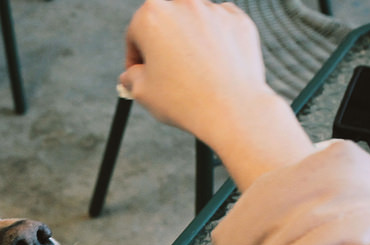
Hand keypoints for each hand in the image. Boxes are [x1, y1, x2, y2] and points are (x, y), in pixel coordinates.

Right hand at [119, 0, 314, 189]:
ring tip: (193, 75)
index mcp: (152, 15)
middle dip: (163, 46)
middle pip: (165, 24)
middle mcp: (183, 5)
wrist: (232, 109)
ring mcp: (213, 11)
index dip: (134, 57)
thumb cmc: (185, 100)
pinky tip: (213, 68)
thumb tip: (131, 75)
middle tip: (165, 74)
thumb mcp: (143, 92)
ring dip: (189, 43)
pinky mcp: (238, 20)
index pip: (135, 33)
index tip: (139, 72)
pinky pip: (220, 28)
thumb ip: (131, 77)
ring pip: (194, 25)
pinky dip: (215, 43)